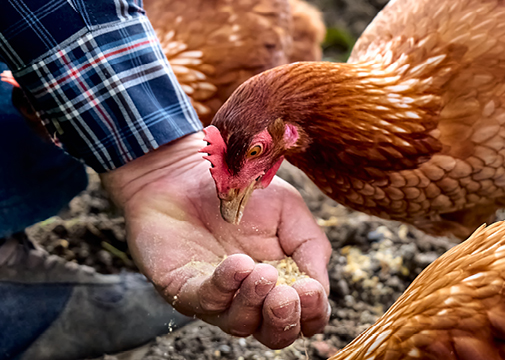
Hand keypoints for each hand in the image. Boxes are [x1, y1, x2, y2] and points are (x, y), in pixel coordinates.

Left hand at [100, 132, 331, 348]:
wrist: (189, 171)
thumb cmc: (243, 192)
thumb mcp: (289, 211)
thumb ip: (310, 245)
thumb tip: (320, 284)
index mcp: (283, 282)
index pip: (306, 317)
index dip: (313, 312)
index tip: (311, 290)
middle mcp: (251, 299)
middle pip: (274, 334)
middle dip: (285, 322)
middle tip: (288, 296)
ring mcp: (217, 298)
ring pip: (240, 324)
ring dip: (254, 303)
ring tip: (262, 274)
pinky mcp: (183, 289)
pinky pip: (205, 300)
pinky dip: (225, 286)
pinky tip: (238, 264)